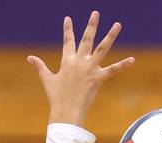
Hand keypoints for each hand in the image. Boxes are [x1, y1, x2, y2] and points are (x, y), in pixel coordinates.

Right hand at [28, 11, 133, 127]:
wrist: (66, 111)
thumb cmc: (57, 97)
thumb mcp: (47, 79)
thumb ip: (40, 66)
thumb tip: (29, 57)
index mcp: (67, 61)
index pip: (68, 41)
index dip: (68, 29)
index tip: (68, 18)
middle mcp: (79, 61)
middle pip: (87, 38)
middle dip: (91, 25)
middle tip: (96, 12)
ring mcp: (90, 69)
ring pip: (102, 48)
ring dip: (110, 35)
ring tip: (117, 24)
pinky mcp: (98, 78)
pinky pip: (113, 70)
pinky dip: (123, 65)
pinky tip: (132, 59)